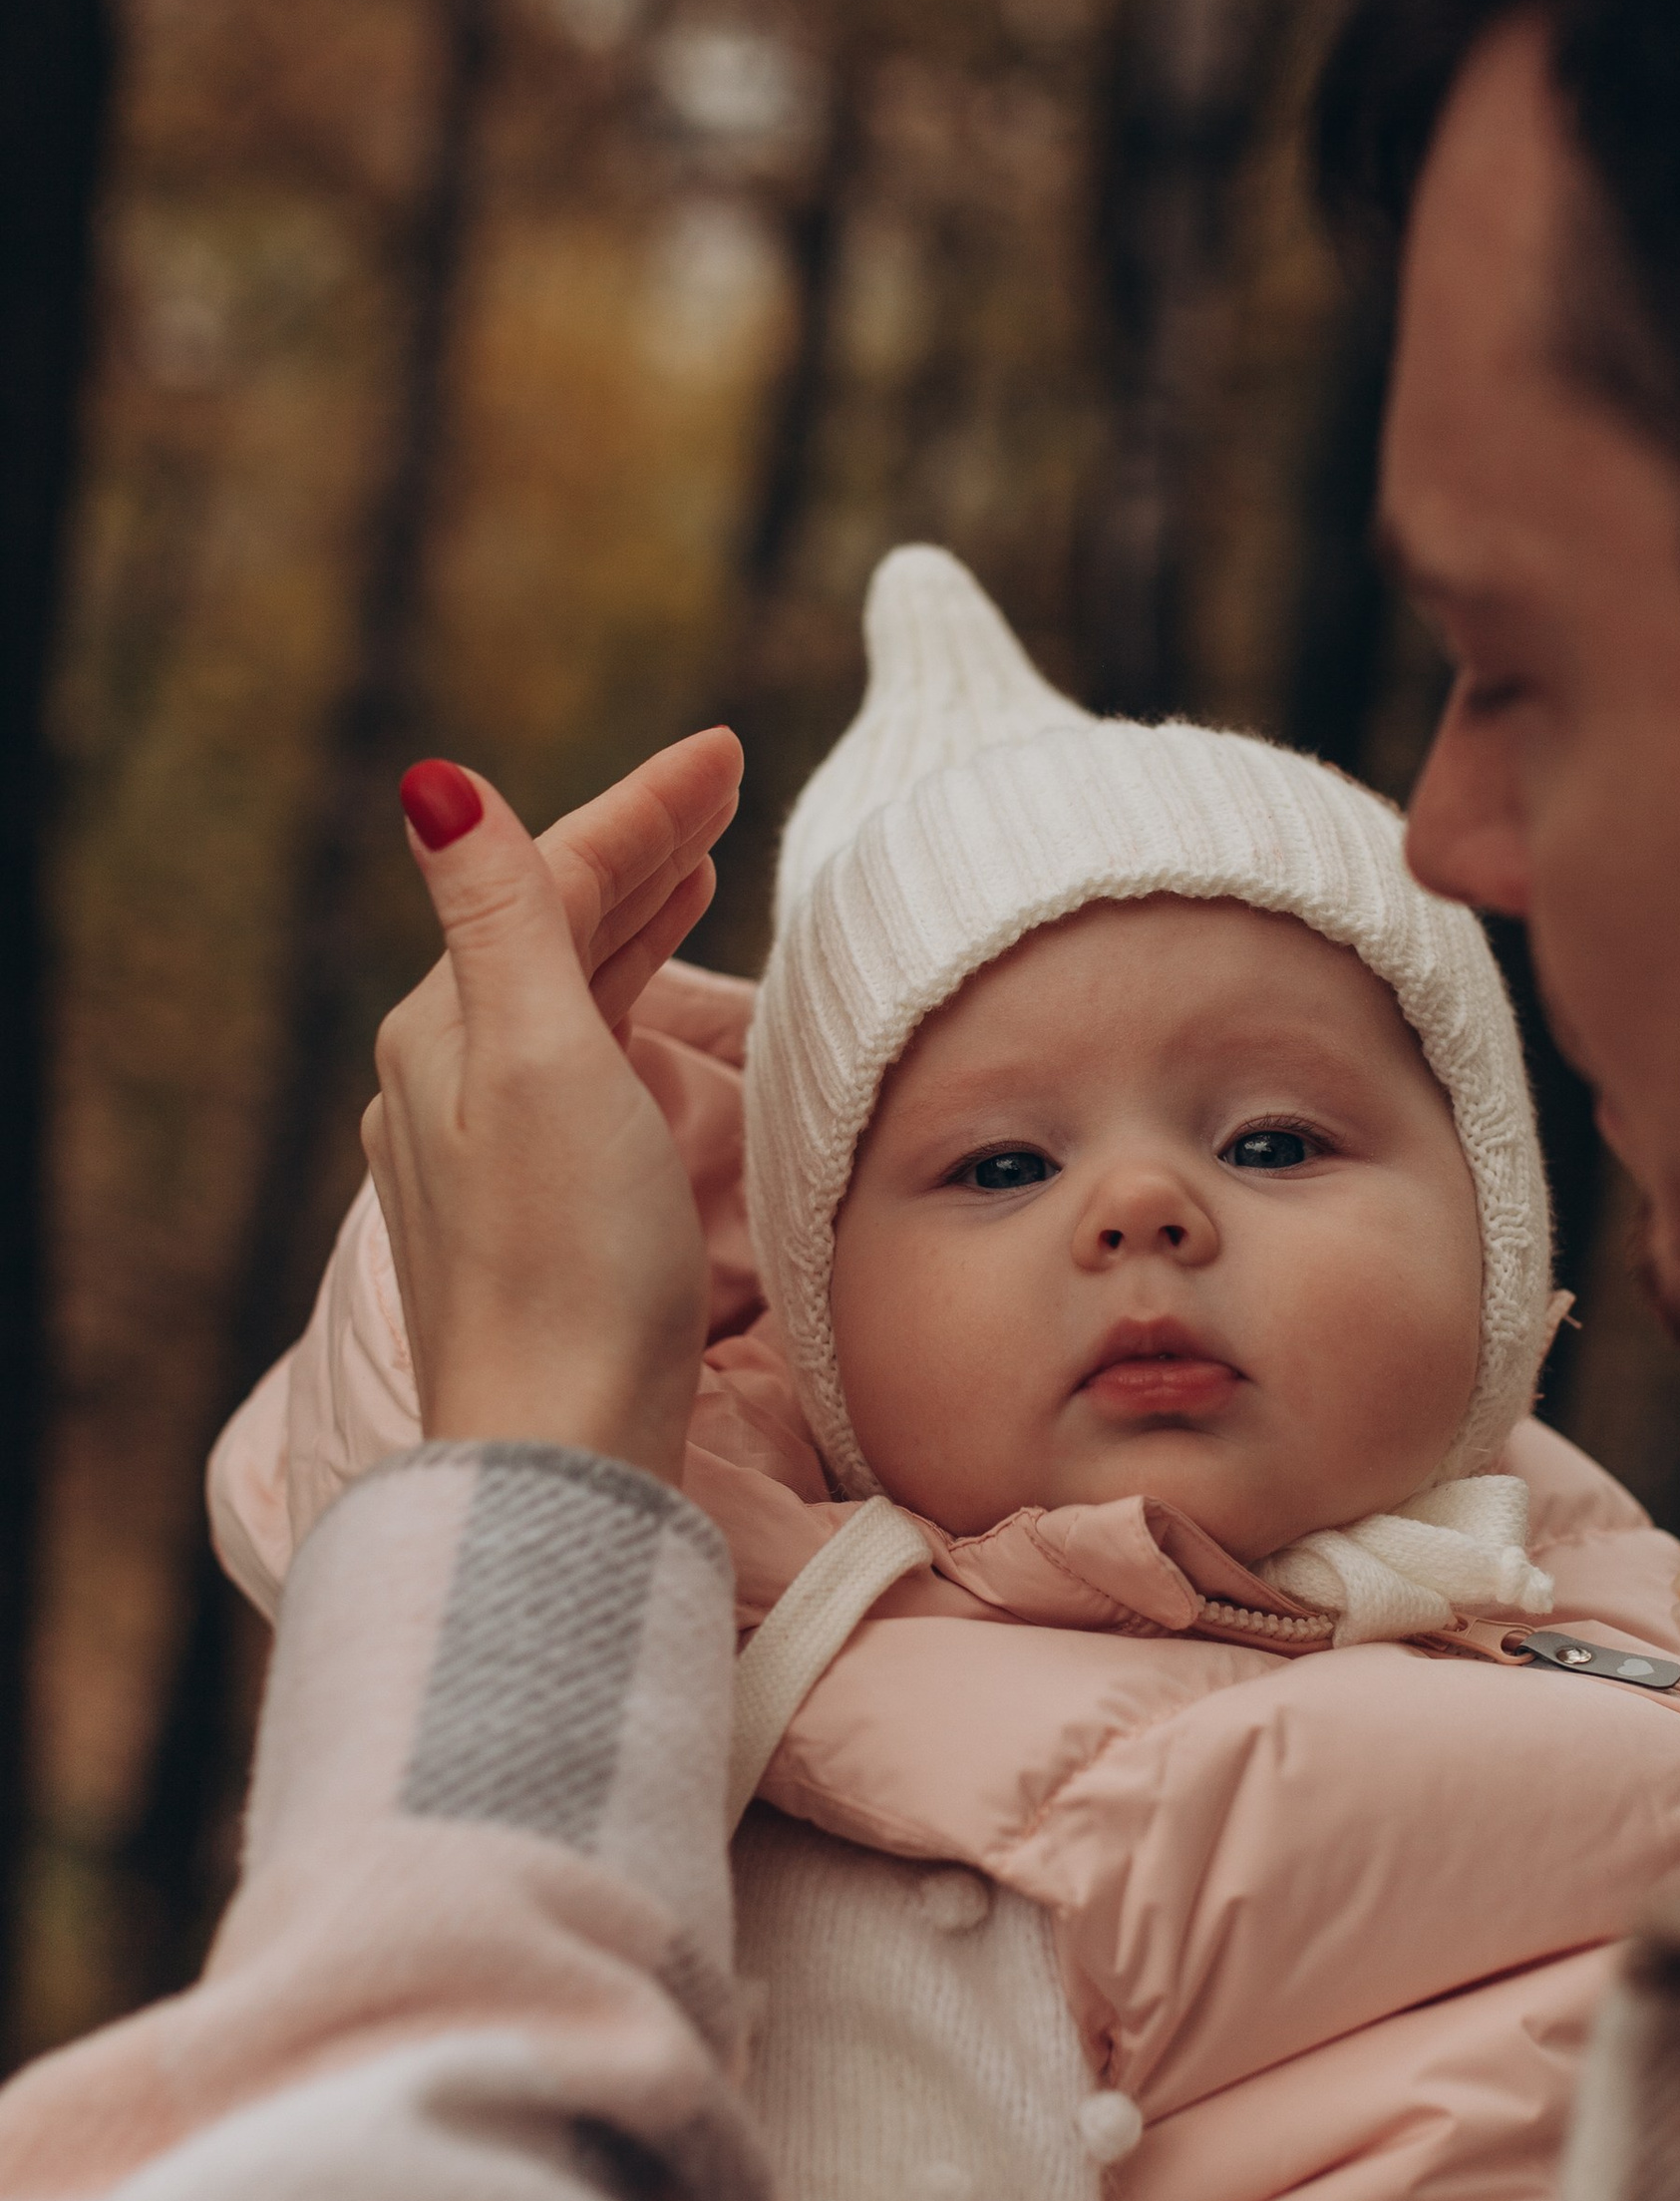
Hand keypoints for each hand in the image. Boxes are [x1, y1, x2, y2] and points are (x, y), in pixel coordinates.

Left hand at [364, 743, 730, 1485]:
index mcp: (444, 1029)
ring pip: (559, 1000)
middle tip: (723, 795)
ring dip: (625, 926)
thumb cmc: (569, 1264)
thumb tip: (430, 779)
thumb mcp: (536, 1060)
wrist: (564, 1448)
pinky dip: (619, 1013)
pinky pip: (573, 1073)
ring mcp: (480, 1156)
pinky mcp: (527, 1223)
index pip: (545, 875)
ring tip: (691, 876)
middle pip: (545, 928)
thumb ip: (496, 915)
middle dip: (636, 851)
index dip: (641, 807)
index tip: (728, 752)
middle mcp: (442, 1083)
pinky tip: (647, 1025)